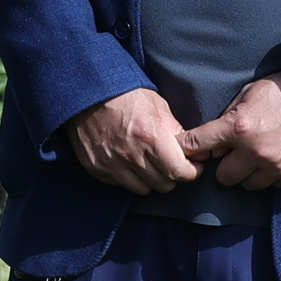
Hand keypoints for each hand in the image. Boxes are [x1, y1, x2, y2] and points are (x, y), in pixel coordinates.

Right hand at [62, 89, 198, 195]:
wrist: (87, 91)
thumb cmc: (124, 94)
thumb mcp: (157, 105)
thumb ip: (175, 130)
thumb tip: (192, 151)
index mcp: (149, 136)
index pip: (178, 171)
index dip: (191, 172)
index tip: (193, 167)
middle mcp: (130, 154)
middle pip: (163, 185)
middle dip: (173, 176)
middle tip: (172, 165)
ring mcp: (111, 164)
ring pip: (144, 189)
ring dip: (151, 180)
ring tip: (150, 165)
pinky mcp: (97, 168)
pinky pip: (122, 184)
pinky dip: (130, 178)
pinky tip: (130, 163)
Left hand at [181, 71, 280, 190]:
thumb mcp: (252, 91)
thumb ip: (230, 115)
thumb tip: (215, 137)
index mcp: (239, 127)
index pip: (198, 144)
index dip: (187, 147)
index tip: (183, 150)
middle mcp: (254, 152)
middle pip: (223, 176)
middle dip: (226, 165)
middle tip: (235, 153)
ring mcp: (276, 168)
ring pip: (247, 185)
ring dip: (248, 173)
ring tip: (261, 154)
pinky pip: (272, 185)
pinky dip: (272, 175)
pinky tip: (280, 157)